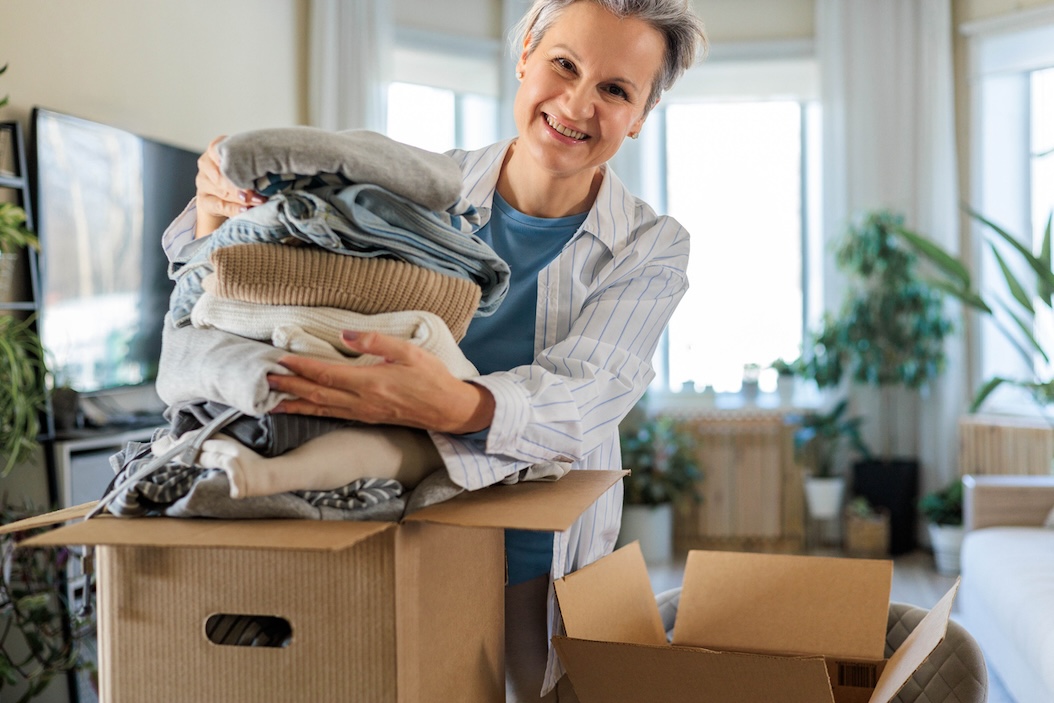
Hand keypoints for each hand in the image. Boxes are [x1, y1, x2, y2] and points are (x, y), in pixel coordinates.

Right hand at [193, 135, 266, 237]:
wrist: (225, 198)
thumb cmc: (242, 175)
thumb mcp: (247, 165)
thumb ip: (253, 164)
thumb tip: (273, 170)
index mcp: (216, 149)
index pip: (221, 149)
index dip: (237, 161)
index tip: (254, 169)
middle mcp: (206, 163)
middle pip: (222, 174)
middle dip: (243, 184)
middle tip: (260, 191)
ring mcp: (202, 182)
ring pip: (222, 190)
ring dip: (243, 198)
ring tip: (260, 201)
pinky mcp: (203, 200)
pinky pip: (218, 205)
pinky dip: (234, 208)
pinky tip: (246, 210)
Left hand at [267, 330, 495, 433]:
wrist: (448, 409)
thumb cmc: (432, 378)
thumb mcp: (410, 352)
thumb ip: (376, 341)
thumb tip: (346, 334)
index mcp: (371, 382)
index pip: (327, 375)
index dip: (301, 368)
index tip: (280, 360)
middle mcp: (362, 401)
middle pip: (316, 394)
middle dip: (288, 386)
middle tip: (263, 379)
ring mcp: (363, 412)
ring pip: (320, 409)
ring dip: (293, 403)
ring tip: (269, 399)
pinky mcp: (365, 417)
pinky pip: (331, 415)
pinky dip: (310, 411)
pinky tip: (298, 408)